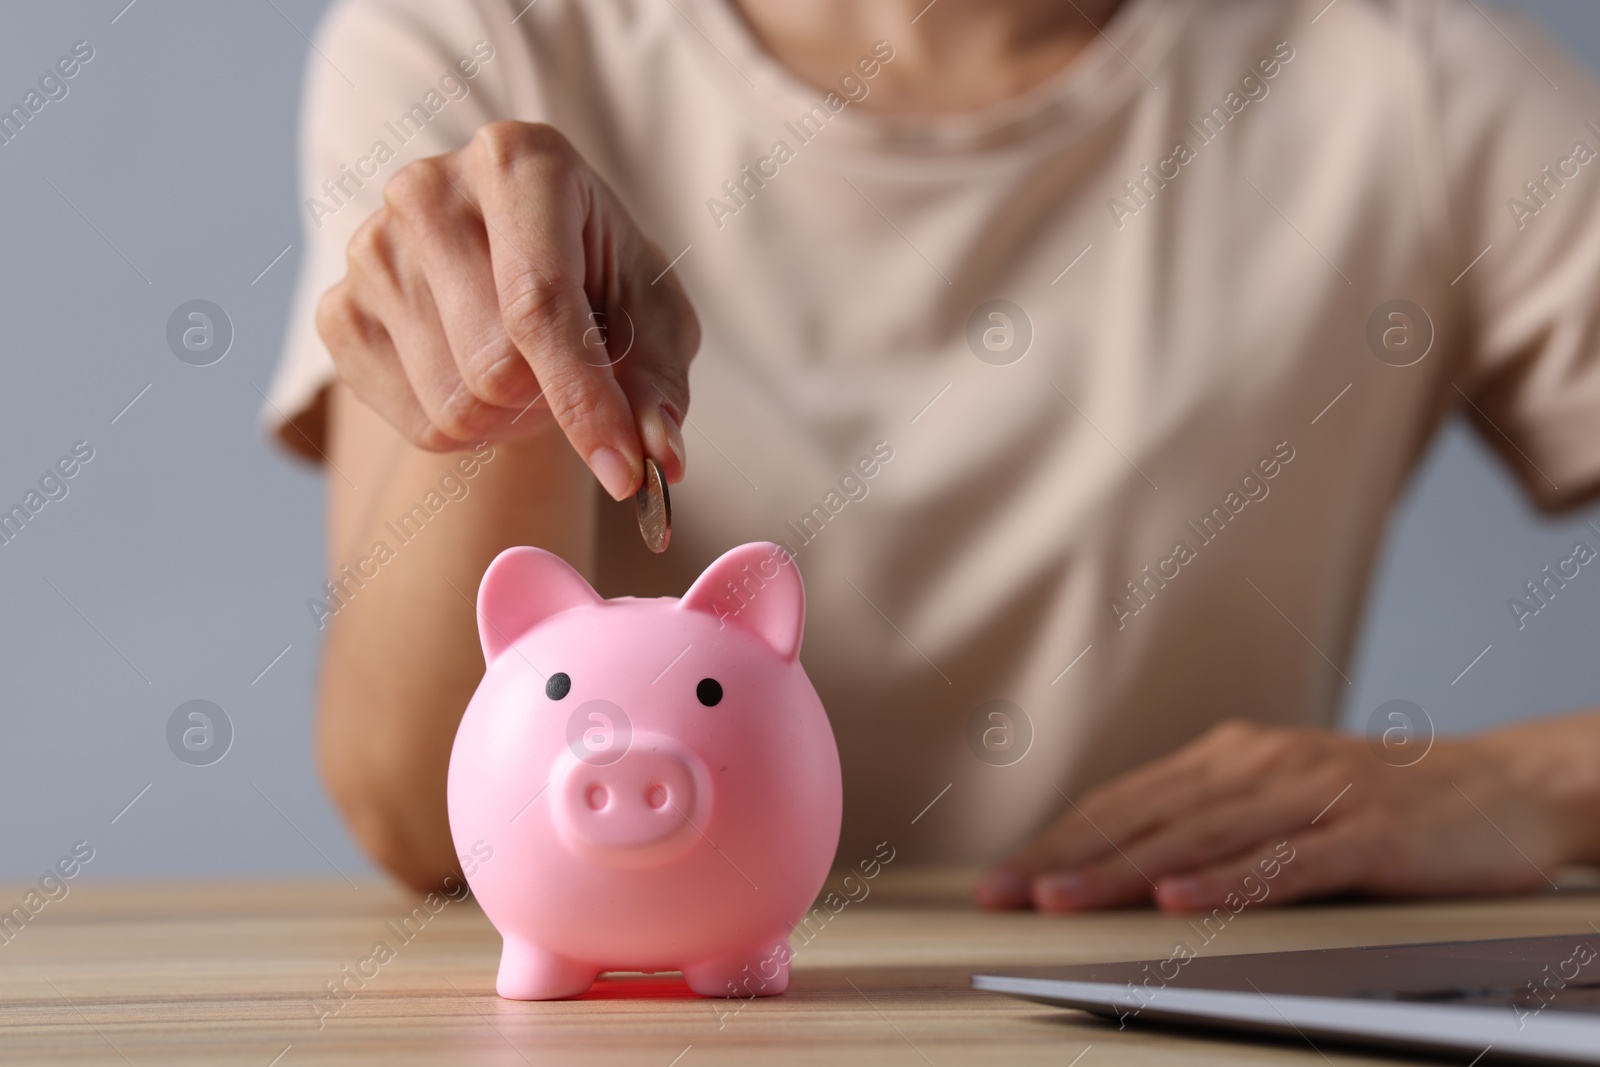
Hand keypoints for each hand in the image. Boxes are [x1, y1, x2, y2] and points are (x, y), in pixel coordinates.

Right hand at [316, 121, 699, 498]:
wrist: (518, 267)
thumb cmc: (601, 281)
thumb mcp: (654, 317)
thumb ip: (660, 383)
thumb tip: (659, 457)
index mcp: (519, 162)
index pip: (539, 304)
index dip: (584, 400)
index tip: (624, 473)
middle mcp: (429, 191)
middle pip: (494, 367)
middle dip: (549, 400)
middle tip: (569, 372)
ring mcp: (370, 248)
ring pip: (454, 404)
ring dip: (509, 417)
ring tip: (524, 368)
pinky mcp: (338, 310)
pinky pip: (413, 422)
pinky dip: (462, 427)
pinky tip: (475, 374)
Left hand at [974, 717, 1599, 912]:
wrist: (1504, 785)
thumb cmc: (1380, 801)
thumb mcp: (1282, 796)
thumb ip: (1213, 819)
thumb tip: (1128, 858)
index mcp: (1230, 755)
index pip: (1124, 800)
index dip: (1058, 839)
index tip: (1001, 877)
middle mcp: (1259, 765)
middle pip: (1144, 815)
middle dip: (1065, 858)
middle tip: (1003, 894)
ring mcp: (1311, 795)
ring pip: (1199, 838)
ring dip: (1123, 872)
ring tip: (1060, 901)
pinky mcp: (1364, 834)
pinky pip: (1283, 863)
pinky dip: (1226, 884)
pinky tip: (1179, 904)